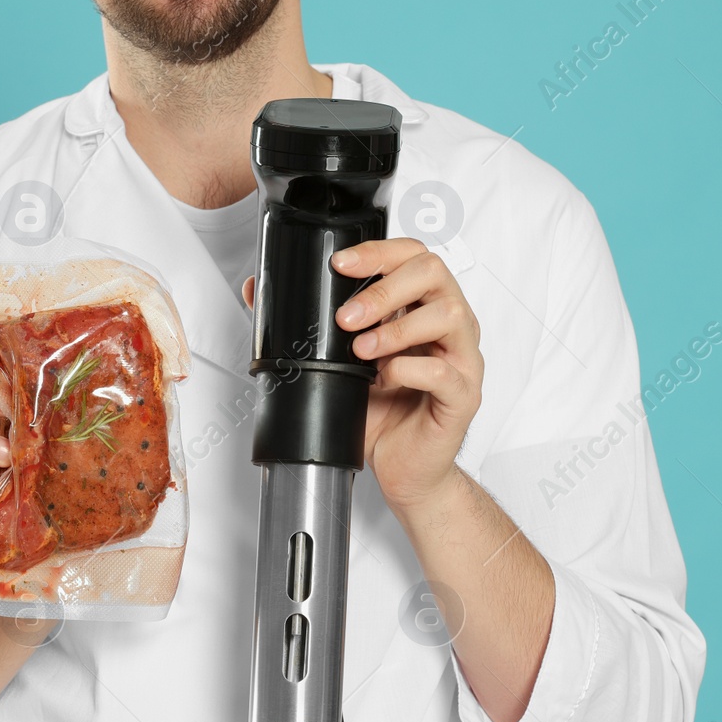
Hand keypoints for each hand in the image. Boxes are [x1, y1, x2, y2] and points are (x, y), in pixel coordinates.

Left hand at [247, 239, 482, 509]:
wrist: (404, 469)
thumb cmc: (382, 415)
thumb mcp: (338, 365)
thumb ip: (306, 326)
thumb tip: (256, 289)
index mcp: (424, 308)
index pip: (413, 255)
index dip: (378, 252)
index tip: (340, 264)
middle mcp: (450, 326)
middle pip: (434, 272)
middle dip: (383, 289)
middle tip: (345, 318)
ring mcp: (463, 359)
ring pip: (448, 314)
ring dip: (395, 327)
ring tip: (361, 351)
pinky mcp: (464, 397)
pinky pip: (445, 371)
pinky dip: (411, 369)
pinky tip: (387, 378)